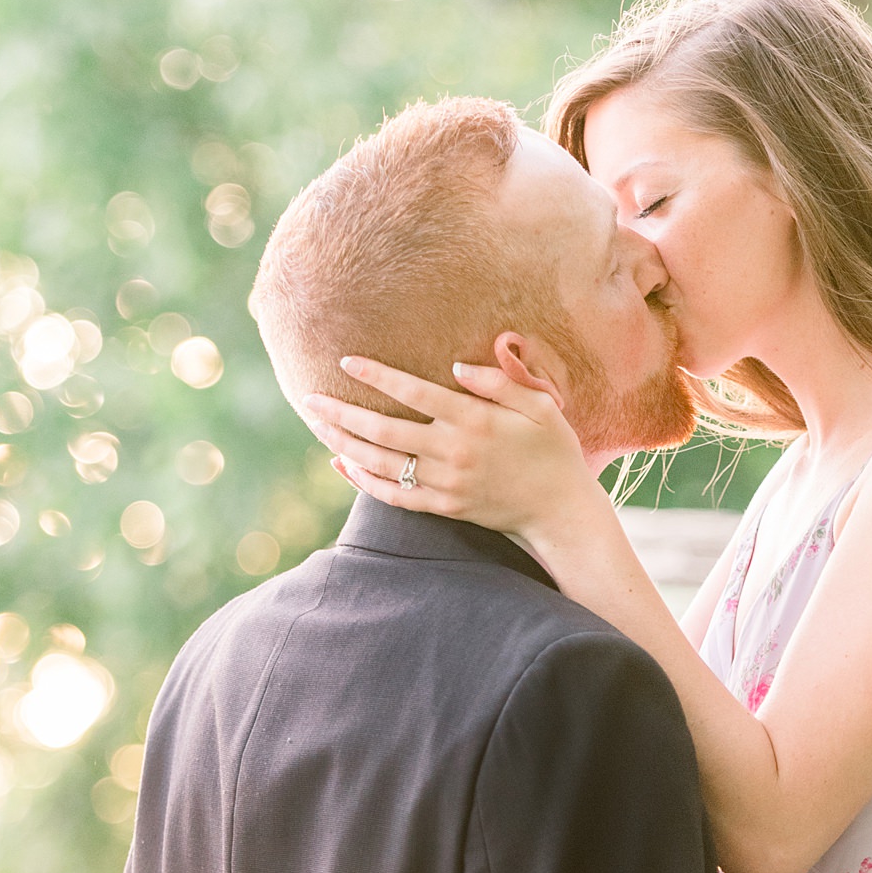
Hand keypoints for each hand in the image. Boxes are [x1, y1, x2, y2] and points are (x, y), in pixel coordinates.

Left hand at [303, 357, 597, 543]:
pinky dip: (363, 481)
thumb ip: (500, 382)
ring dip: (344, 444)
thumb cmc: (554, 451)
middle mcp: (454, 452)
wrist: (561, 510)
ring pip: (381, 463)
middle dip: (342, 413)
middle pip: (384, 429)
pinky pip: (393, 495)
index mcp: (475, 420)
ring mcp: (446, 483)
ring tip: (319, 426)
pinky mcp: (444, 507)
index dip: (378, 375)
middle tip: (310, 398)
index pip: (414, 392)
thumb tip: (456, 367)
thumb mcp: (541, 405)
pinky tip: (343, 464)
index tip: (347, 362)